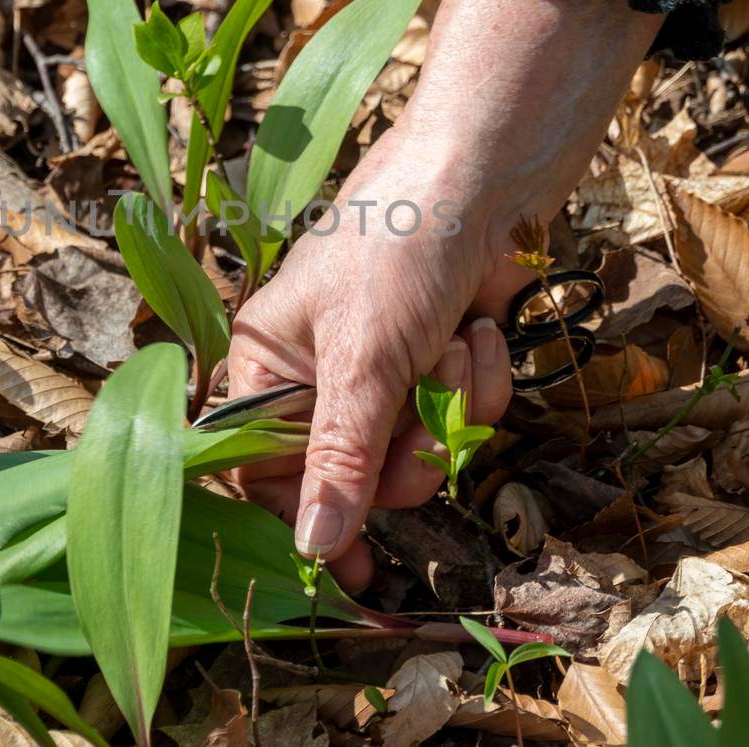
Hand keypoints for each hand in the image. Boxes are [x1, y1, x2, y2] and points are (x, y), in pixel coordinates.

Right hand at [226, 0, 661, 591]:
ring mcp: (382, 369)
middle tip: (417, 424)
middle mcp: (316, 372)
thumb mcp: (362, 358)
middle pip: (350, 473)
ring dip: (447, 407)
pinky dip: (476, 380)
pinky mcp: (437, 362)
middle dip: (399, 452)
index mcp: (265, 364)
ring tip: (450, 348)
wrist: (485, 177)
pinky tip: (474, 329)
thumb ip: (338, 458)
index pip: (262, 469)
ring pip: (414, 449)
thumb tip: (310, 548)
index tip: (350, 572)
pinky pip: (458, 416)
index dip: (303, 516)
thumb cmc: (397, 247)